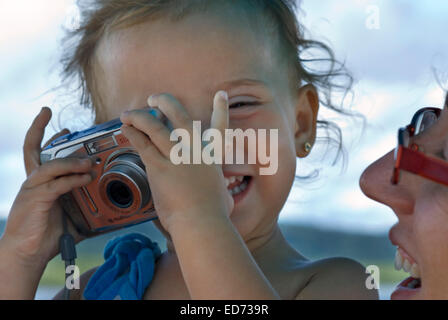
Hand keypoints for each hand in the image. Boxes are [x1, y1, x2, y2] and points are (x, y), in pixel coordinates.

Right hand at [1, 107, 90, 269]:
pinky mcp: (34, 200)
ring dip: (71, 162)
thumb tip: (111, 211)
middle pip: (31, 149)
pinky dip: (72, 180)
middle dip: (39, 129)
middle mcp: (33, 182)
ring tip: (89, 162)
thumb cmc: (47, 235)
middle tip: (58, 121)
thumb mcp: (72, 218)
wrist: (28, 254)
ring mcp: (32, 190)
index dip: (48, 138)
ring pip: (50, 166)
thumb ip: (87, 209)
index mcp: (40, 183)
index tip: (64, 130)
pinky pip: (55, 185)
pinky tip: (85, 178)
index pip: (40, 154)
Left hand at [120, 91, 233, 233]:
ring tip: (128, 114)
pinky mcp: (158, 167)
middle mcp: (195, 150)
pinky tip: (125, 129)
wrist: (201, 222)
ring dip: (139, 116)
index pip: (220, 126)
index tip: (220, 94)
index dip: (221, 108)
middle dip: (165, 102)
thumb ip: (218, 186)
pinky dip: (132, 134)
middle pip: (179, 115)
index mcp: (212, 155)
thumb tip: (222, 192)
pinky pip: (142, 144)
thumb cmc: (214, 214)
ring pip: (154, 126)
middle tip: (154, 99)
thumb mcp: (222, 194)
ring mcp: (176, 156)